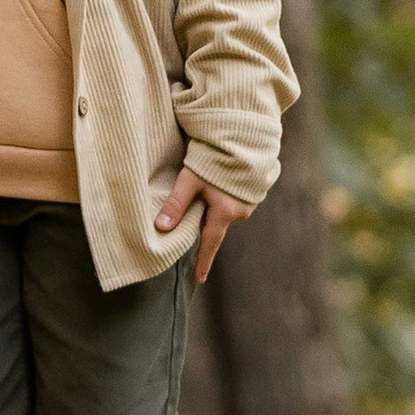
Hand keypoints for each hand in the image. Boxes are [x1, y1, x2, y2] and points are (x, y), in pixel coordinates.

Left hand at [155, 168, 255, 286]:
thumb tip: (161, 227)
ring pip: (224, 212)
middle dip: (203, 225)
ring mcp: (250, 200)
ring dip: (213, 208)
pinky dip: (223, 197)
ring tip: (205, 192)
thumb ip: (176, 203)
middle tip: (191, 223)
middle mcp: (241, 211)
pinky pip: (233, 201)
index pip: (210, 243)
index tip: (198, 280)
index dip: (202, 262)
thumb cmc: (216, 157)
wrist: (246, 135)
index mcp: (225, 212)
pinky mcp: (253, 189)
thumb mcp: (191, 179)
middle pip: (215, 225)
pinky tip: (218, 184)